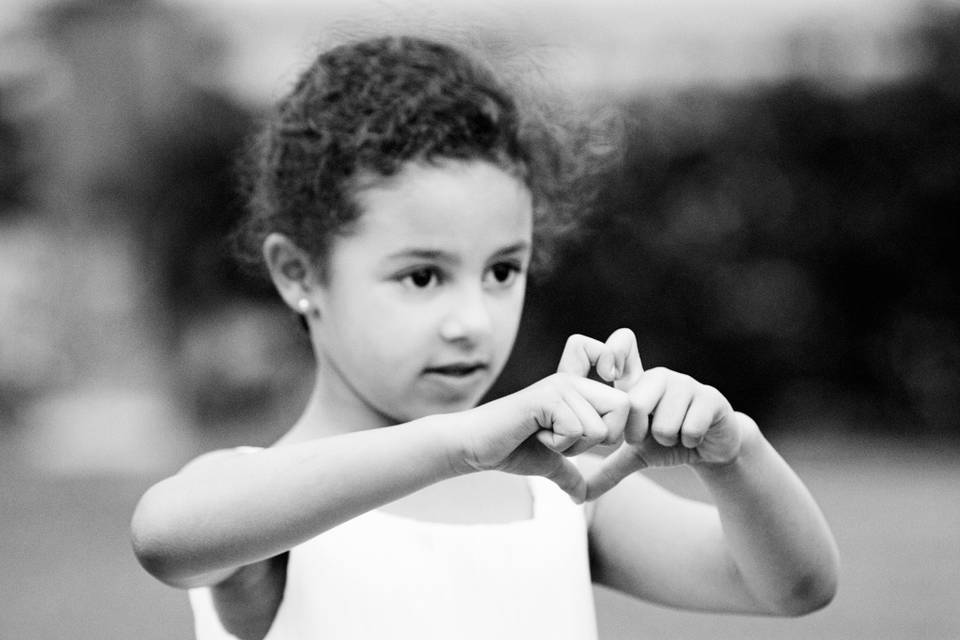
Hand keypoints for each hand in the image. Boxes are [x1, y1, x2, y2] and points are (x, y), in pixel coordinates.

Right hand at [457, 372, 630, 502]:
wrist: (475, 446)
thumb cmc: (511, 449)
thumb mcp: (550, 462)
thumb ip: (570, 473)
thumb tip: (582, 497)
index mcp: (580, 390)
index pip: (627, 403)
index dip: (618, 423)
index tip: (592, 432)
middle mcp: (574, 381)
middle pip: (624, 410)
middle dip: (599, 439)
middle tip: (562, 438)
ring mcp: (561, 386)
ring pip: (599, 428)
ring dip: (572, 445)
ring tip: (543, 435)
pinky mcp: (547, 397)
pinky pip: (575, 430)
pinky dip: (556, 444)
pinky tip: (535, 434)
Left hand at [556, 330, 743, 500]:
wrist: (714, 448)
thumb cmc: (670, 444)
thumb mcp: (636, 455)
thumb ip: (607, 470)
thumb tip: (578, 496)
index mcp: (637, 383)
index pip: (622, 345)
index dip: (612, 352)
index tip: (607, 373)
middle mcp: (659, 376)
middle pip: (634, 404)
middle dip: (641, 433)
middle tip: (653, 434)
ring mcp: (686, 383)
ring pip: (663, 424)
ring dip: (668, 440)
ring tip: (676, 433)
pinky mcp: (710, 397)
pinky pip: (689, 428)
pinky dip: (689, 442)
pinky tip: (695, 436)